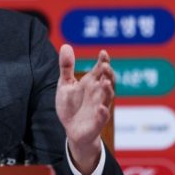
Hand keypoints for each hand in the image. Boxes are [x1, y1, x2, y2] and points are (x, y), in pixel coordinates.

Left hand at [56, 44, 114, 174]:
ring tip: (106, 83)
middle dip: (108, 73)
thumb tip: (66, 45)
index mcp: (91, 83)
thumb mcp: (65, 84)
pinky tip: (101, 108)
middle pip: (108, 81)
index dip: (103, 61)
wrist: (71, 129)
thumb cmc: (71, 105)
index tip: (103, 53)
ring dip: (109, 90)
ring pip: (108, 97)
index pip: (100, 69)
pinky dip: (103, 112)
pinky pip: (103, 117)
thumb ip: (66, 67)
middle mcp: (98, 93)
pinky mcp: (97, 122)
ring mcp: (99, 107)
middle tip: (105, 65)